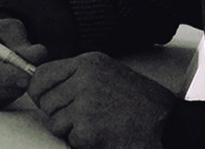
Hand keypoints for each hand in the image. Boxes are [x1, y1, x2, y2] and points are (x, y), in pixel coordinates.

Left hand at [28, 51, 177, 148]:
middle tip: (83, 115)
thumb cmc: (141, 101)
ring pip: (54, 122)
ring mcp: (85, 102)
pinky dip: (83, 141)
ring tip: (97, 123)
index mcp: (89, 62)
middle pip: (45, 100)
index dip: (38, 90)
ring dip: (71, 129)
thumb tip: (44, 85)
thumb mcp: (108, 73)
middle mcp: (84, 78)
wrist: (165, 122)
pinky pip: (69, 138)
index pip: (42, 74)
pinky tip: (103, 133)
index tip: (43, 98)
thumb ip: (78, 76)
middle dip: (58, 112)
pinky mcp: (87, 127)